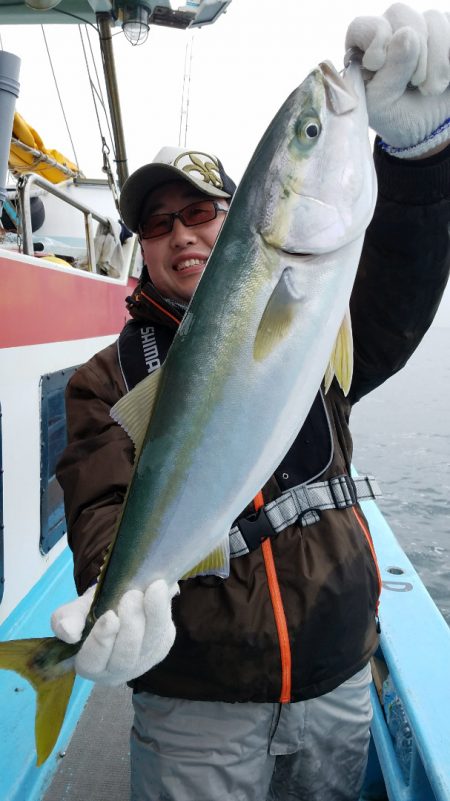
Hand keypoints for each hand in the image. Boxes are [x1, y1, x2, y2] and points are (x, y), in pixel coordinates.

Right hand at [51, 580, 178, 684]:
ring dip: (153, 615)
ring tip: (153, 589)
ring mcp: (142, 661)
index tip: (110, 615)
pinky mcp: (161, 646)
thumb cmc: (93, 609)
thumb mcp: (76, 610)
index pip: (93, 661)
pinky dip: (164, 611)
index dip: (101, 640)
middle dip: (131, 625)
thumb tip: (68, 633)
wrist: (120, 598)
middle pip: (126, 656)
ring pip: (151, 644)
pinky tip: (161, 591)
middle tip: (132, 595)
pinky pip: (164, 633)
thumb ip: (67, 619)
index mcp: (90, 665)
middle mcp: (117, 670)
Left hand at [345, 3, 449, 157]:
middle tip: (414, 82)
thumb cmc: (396, 116)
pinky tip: (445, 78)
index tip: (378, 63)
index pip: (362, 25)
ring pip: (432, 20)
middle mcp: (390, 32)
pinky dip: (449, 57)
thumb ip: (391, 71)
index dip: (374, 38)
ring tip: (430, 89)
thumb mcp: (384, 103)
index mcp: (364, 50)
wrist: (426, 128)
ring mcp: (421, 28)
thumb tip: (407, 33)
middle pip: (399, 13)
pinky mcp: (446, 33)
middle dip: (412, 51)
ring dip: (436, 60)